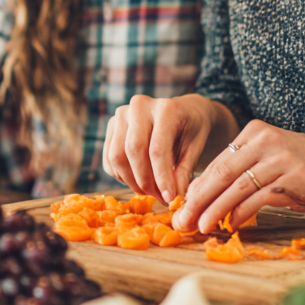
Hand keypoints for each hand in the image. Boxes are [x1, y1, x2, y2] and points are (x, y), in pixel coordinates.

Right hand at [103, 95, 229, 204]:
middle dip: (144, 181)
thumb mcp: (195, 149)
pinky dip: (120, 175)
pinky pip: (109, 158)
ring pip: (117, 156)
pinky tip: (137, 180)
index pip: (157, 149)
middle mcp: (140, 106)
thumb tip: (172, 199)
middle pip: (133, 150)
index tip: (168, 198)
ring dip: (131, 181)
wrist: (182, 112)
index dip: (162, 178)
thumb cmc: (190, 131)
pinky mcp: (112, 125)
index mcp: (166, 108)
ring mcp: (122, 114)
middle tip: (158, 197)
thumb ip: (183, 173)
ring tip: (149, 191)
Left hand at [171, 120, 304, 234]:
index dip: (196, 188)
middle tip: (181, 221)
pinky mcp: (293, 177)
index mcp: (253, 133)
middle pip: (219, 173)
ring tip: (199, 226)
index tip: (180, 208)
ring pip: (235, 186)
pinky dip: (241, 213)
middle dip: (197, 200)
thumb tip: (205, 198)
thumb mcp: (272, 162)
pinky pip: (258, 197)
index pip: (216, 163)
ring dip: (214, 209)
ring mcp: (279, 158)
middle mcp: (263, 141)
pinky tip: (231, 224)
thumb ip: (243, 174)